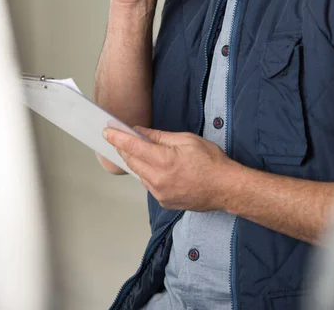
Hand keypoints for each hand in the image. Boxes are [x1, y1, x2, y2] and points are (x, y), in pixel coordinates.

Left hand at [103, 127, 235, 210]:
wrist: (225, 188)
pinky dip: (148, 174)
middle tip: (119, 137)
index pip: (132, 147)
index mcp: (163, 160)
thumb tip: (141, 132)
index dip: (118, 138)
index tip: (107, 132)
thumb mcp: (186, 140)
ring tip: (140, 151)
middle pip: (132, 161)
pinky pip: (149, 185)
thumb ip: (160, 137)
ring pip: (139, 174)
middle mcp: (158, 179)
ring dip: (137, 162)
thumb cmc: (211, 162)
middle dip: (124, 149)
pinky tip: (156, 167)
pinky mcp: (164, 202)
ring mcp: (160, 193)